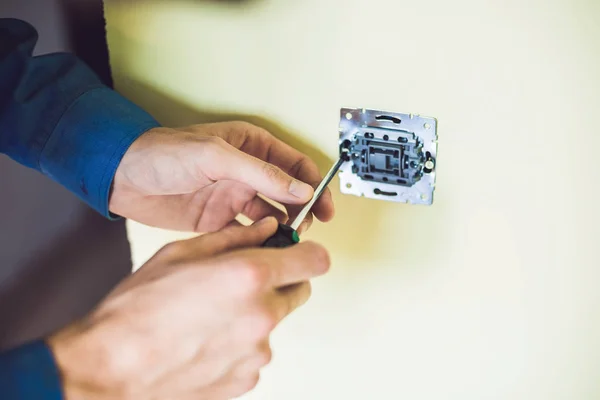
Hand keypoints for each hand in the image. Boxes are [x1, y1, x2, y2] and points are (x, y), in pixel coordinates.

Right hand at [48, 217, 329, 399]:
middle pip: (300, 291)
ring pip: (273, 322)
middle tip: (244, 281)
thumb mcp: (181, 254)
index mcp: (249, 276)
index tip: (297, 252)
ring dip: (254, 315)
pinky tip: (206, 340)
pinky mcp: (247, 378)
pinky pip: (255, 352)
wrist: (110, 368)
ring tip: (210, 316)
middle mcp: (262, 315)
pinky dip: (240, 344)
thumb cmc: (136, 311)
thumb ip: (234, 238)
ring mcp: (257, 352)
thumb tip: (265, 229)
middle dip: (280, 281)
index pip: (315, 260)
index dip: (307, 253)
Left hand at [109, 121, 334, 233]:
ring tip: (287, 243)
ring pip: (272, 215)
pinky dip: (260, 241)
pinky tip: (263, 250)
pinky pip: (249, 232)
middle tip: (305, 230)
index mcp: (253, 146)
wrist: (122, 177)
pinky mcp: (220, 219)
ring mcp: (234, 196)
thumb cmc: (164, 153)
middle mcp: (248, 172)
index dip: (314, 186)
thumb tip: (302, 190)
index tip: (323, 208)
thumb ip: (261, 173)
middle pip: (289, 193)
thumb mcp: (217, 157)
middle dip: (303, 211)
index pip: (295, 166)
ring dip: (283, 228)